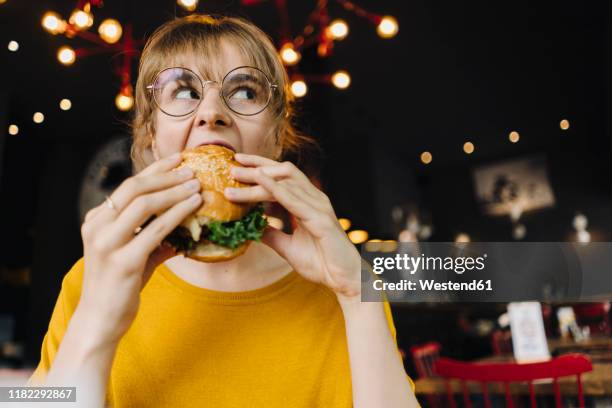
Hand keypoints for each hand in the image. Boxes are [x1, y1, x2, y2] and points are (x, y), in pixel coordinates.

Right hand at [78, 153, 201, 343]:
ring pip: (144, 204)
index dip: (156, 170)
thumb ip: (154, 237)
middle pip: (134, 188)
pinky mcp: (123, 261)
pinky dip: (177, 214)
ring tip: (197, 186)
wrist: (101, 320)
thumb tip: (185, 226)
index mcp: (97, 219)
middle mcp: (97, 226)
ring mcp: (108, 243)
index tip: (179, 159)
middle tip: (192, 170)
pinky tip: (194, 207)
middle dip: (166, 176)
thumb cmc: (119, 287)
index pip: (129, 185)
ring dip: (174, 192)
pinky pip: (155, 230)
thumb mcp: (134, 254)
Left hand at [225, 154, 361, 301]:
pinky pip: (294, 199)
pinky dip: (275, 188)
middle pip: (283, 172)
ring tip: (237, 175)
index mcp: (308, 203)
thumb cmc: (321, 263)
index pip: (282, 177)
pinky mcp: (320, 219)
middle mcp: (314, 199)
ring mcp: (318, 206)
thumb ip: (272, 235)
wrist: (343, 280)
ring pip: (285, 183)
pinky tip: (260, 181)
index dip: (260, 167)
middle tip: (232, 165)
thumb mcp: (288, 247)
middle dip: (257, 166)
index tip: (237, 164)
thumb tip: (252, 228)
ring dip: (259, 177)